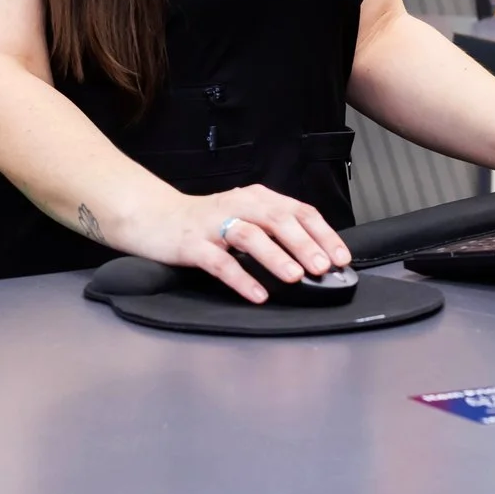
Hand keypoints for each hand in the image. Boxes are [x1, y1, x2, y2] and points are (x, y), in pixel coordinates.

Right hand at [123, 184, 351, 303]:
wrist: (153, 217)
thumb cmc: (205, 222)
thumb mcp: (244, 217)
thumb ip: (273, 230)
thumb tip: (313, 257)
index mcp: (256, 198)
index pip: (298, 211)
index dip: (322, 233)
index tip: (341, 257)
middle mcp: (238, 206)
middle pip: (277, 219)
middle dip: (303, 243)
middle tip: (322, 266)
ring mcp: (213, 225)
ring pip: (250, 236)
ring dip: (276, 256)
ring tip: (295, 277)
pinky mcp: (192, 245)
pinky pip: (220, 262)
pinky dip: (242, 278)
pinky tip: (258, 294)